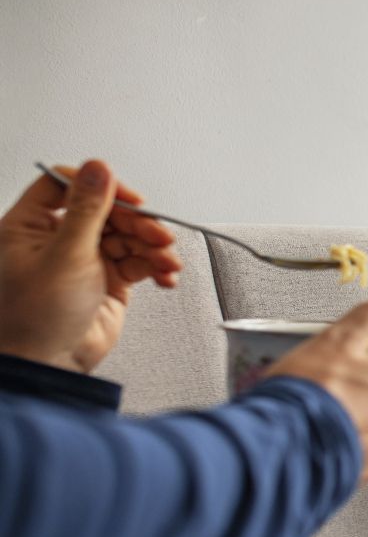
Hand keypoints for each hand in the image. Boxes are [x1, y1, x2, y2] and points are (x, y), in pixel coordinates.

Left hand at [0, 160, 181, 372]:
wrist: (48, 367)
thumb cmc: (35, 319)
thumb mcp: (65, 256)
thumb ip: (87, 210)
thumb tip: (99, 169)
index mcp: (30, 226)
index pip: (65, 186)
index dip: (100, 187)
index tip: (129, 199)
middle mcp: (57, 239)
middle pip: (106, 212)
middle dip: (137, 223)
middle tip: (156, 236)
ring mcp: (84, 260)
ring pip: (127, 237)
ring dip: (152, 246)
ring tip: (167, 260)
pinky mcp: (107, 281)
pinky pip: (138, 263)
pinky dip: (155, 267)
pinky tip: (165, 275)